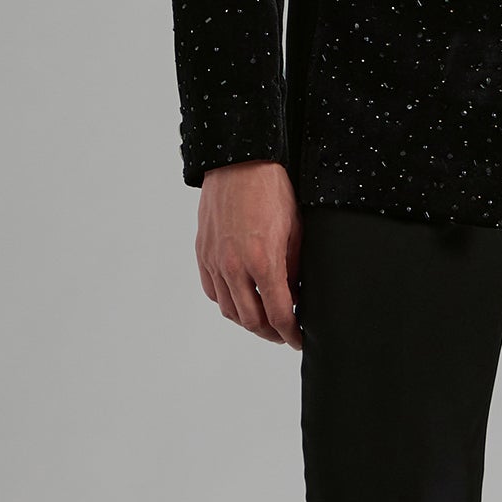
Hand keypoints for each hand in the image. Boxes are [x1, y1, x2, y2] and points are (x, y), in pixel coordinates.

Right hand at [194, 160, 302, 346]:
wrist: (239, 162)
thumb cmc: (272, 190)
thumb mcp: (296, 231)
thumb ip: (294, 269)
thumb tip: (295, 295)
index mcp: (263, 261)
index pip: (279, 314)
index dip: (291, 333)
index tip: (299, 340)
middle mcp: (234, 266)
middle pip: (252, 320)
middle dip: (272, 333)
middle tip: (285, 334)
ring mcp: (215, 261)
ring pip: (229, 311)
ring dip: (248, 322)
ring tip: (264, 321)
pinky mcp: (203, 253)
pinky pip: (212, 292)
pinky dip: (227, 303)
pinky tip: (241, 301)